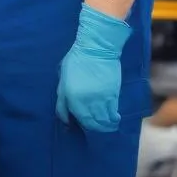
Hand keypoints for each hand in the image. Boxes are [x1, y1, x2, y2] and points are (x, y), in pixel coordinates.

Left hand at [55, 3, 131, 132]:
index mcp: (71, 97)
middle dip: (94, 128)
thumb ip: (62, 98)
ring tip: (107, 126)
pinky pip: (113, 112)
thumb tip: (65, 116)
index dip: (81, 125)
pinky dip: (113, 118)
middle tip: (96, 128)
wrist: (96, 49)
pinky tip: (114, 118)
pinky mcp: (113, 95)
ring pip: (104, 120)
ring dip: (105, 126)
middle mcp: (86, 101)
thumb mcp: (63, 79)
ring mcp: (100, 99)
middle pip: (92, 123)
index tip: (84, 126)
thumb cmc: (76, 61)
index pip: (78, 118)